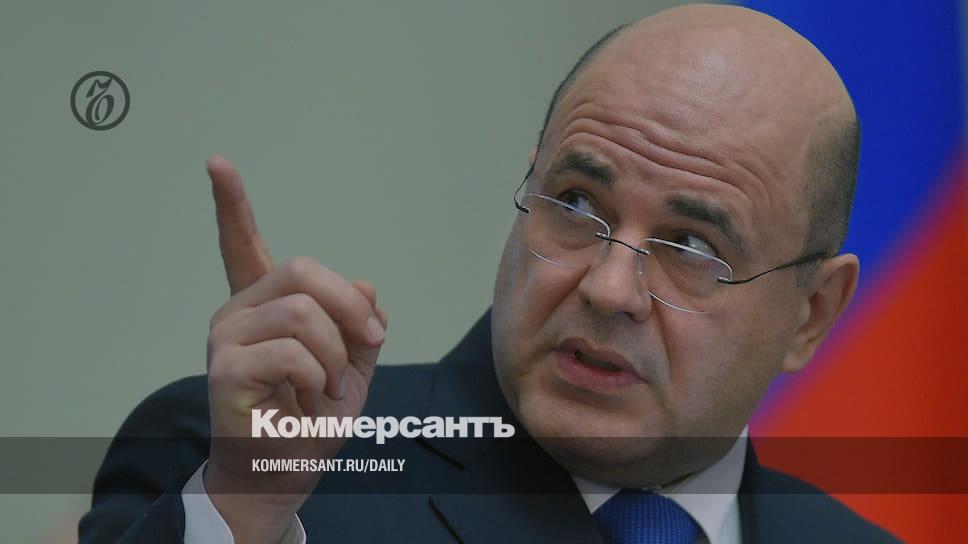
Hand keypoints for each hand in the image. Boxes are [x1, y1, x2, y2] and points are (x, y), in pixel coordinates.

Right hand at [201, 156, 387, 542]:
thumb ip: (359, 325)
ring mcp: (225, 338)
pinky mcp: (223, 368)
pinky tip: (308, 400)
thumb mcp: (353, 367)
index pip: (243, 244)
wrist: (286, 473)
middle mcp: (238, 313)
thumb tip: (368, 285)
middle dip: (351, 309)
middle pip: (305, 271)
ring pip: (303, 311)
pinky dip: (319, 378)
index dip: (232, 204)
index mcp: (265, 306)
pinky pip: (293, 350)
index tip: (217, 162)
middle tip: (367, 346)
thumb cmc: (312, 421)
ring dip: (335, 356)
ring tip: (326, 388)